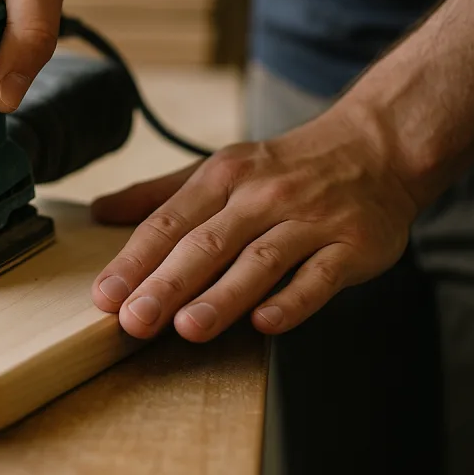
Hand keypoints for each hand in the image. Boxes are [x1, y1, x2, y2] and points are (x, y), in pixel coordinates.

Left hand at [89, 108, 421, 341]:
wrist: (374, 147)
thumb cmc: (282, 168)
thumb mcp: (217, 169)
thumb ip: (158, 194)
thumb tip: (99, 211)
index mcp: (222, 178)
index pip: (169, 222)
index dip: (135, 260)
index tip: (105, 295)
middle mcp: (262, 196)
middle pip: (207, 243)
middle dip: (167, 284)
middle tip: (134, 320)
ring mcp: (309, 220)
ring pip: (260, 260)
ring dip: (224, 295)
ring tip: (188, 327)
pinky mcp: (353, 244)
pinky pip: (321, 276)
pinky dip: (294, 299)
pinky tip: (265, 323)